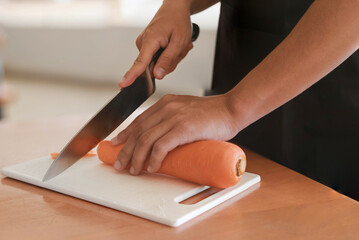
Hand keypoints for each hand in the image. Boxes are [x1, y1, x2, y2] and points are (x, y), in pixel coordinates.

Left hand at [110, 94, 239, 174]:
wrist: (231, 109)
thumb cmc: (212, 114)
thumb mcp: (187, 111)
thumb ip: (174, 120)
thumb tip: (164, 138)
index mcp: (166, 103)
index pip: (139, 120)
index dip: (125, 133)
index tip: (115, 143)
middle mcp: (166, 108)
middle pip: (138, 131)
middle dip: (125, 150)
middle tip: (119, 163)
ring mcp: (174, 118)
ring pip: (146, 140)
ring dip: (136, 158)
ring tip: (133, 170)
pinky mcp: (183, 128)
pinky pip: (161, 146)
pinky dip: (154, 159)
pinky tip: (152, 167)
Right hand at [118, 1, 193, 87]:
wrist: (175, 8)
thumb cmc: (178, 21)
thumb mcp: (179, 42)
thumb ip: (168, 60)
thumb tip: (157, 75)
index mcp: (150, 40)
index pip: (140, 62)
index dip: (132, 75)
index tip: (123, 84)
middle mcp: (143, 43)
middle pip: (154, 67)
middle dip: (170, 62)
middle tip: (179, 49)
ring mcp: (144, 44)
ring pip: (158, 63)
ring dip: (170, 58)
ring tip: (176, 45)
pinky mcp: (147, 46)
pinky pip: (158, 58)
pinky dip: (168, 54)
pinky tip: (172, 45)